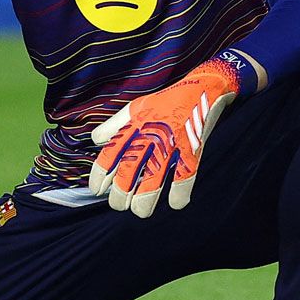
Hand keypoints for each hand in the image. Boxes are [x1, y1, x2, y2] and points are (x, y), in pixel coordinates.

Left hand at [89, 59, 239, 217]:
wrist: (204, 88)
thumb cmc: (167, 100)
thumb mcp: (136, 107)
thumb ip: (115, 125)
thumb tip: (96, 140)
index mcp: (134, 125)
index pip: (110, 153)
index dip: (100, 174)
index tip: (97, 189)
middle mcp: (150, 135)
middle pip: (128, 172)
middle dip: (120, 195)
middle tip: (118, 204)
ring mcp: (172, 144)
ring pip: (153, 181)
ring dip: (144, 201)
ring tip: (139, 211)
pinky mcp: (193, 150)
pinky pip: (185, 178)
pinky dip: (179, 194)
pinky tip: (175, 204)